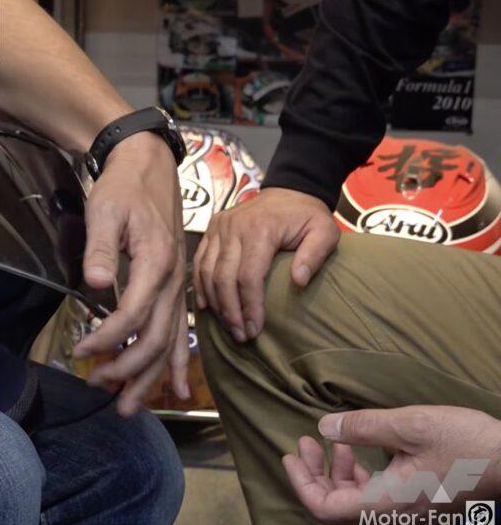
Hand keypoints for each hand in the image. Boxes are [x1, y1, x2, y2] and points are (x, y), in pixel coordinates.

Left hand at [73, 133, 189, 416]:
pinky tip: (175, 390)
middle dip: (127, 369)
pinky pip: (179, 332)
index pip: (132, 314)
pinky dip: (176, 364)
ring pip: (170, 343)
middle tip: (97, 386)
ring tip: (128, 407)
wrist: (148, 167)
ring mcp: (178, 287)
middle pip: (155, 338)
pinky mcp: (175, 289)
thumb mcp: (105, 211)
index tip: (80, 349)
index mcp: (157, 262)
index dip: (106, 337)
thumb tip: (96, 284)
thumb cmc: (123, 188)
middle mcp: (173, 280)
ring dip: (149, 377)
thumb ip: (101, 250)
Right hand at [194, 186, 338, 341]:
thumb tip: (298, 282)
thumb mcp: (324, 230)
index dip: (249, 306)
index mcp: (260, 228)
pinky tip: (207, 306)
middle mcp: (233, 227)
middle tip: (240, 335)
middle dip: (230, 311)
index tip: (254, 330)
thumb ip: (315, 255)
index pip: (248, 276)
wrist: (289, 189)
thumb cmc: (307, 216)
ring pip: (207, 272)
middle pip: (223, 277)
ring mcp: (218, 227)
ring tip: (228, 326)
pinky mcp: (211, 229)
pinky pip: (199, 261)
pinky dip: (200, 285)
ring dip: (215, 303)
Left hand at [283, 406, 500, 524]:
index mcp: (386, 504)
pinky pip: (377, 498)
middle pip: (337, 507)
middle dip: (314, 475)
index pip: (325, 509)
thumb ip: (363, 427)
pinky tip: (362, 451)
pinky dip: (360, 476)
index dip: (301, 484)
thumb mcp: (410, 425)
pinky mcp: (420, 504)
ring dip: (337, 473)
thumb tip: (324, 428)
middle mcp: (394, 516)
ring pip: (356, 502)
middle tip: (304, 444)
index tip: (290, 456)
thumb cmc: (468, 445)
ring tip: (331, 442)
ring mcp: (408, 513)